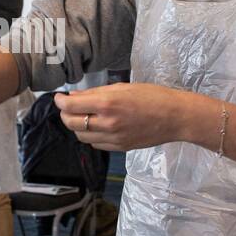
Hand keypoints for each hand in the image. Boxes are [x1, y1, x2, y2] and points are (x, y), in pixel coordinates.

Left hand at [55, 83, 188, 151]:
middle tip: (69, 106)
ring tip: (85, 115)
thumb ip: (96, 93)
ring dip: (78, 125)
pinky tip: (99, 126)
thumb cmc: (153, 96)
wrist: (175, 117)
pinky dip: (91, 135)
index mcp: (108, 104)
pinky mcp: (120, 148)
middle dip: (66, 114)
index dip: (60, 101)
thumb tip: (73, 96)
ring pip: (81, 136)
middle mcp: (108, 123)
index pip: (70, 106)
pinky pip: (96, 144)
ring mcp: (113, 139)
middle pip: (72, 123)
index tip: (59, 97)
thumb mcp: (122, 87)